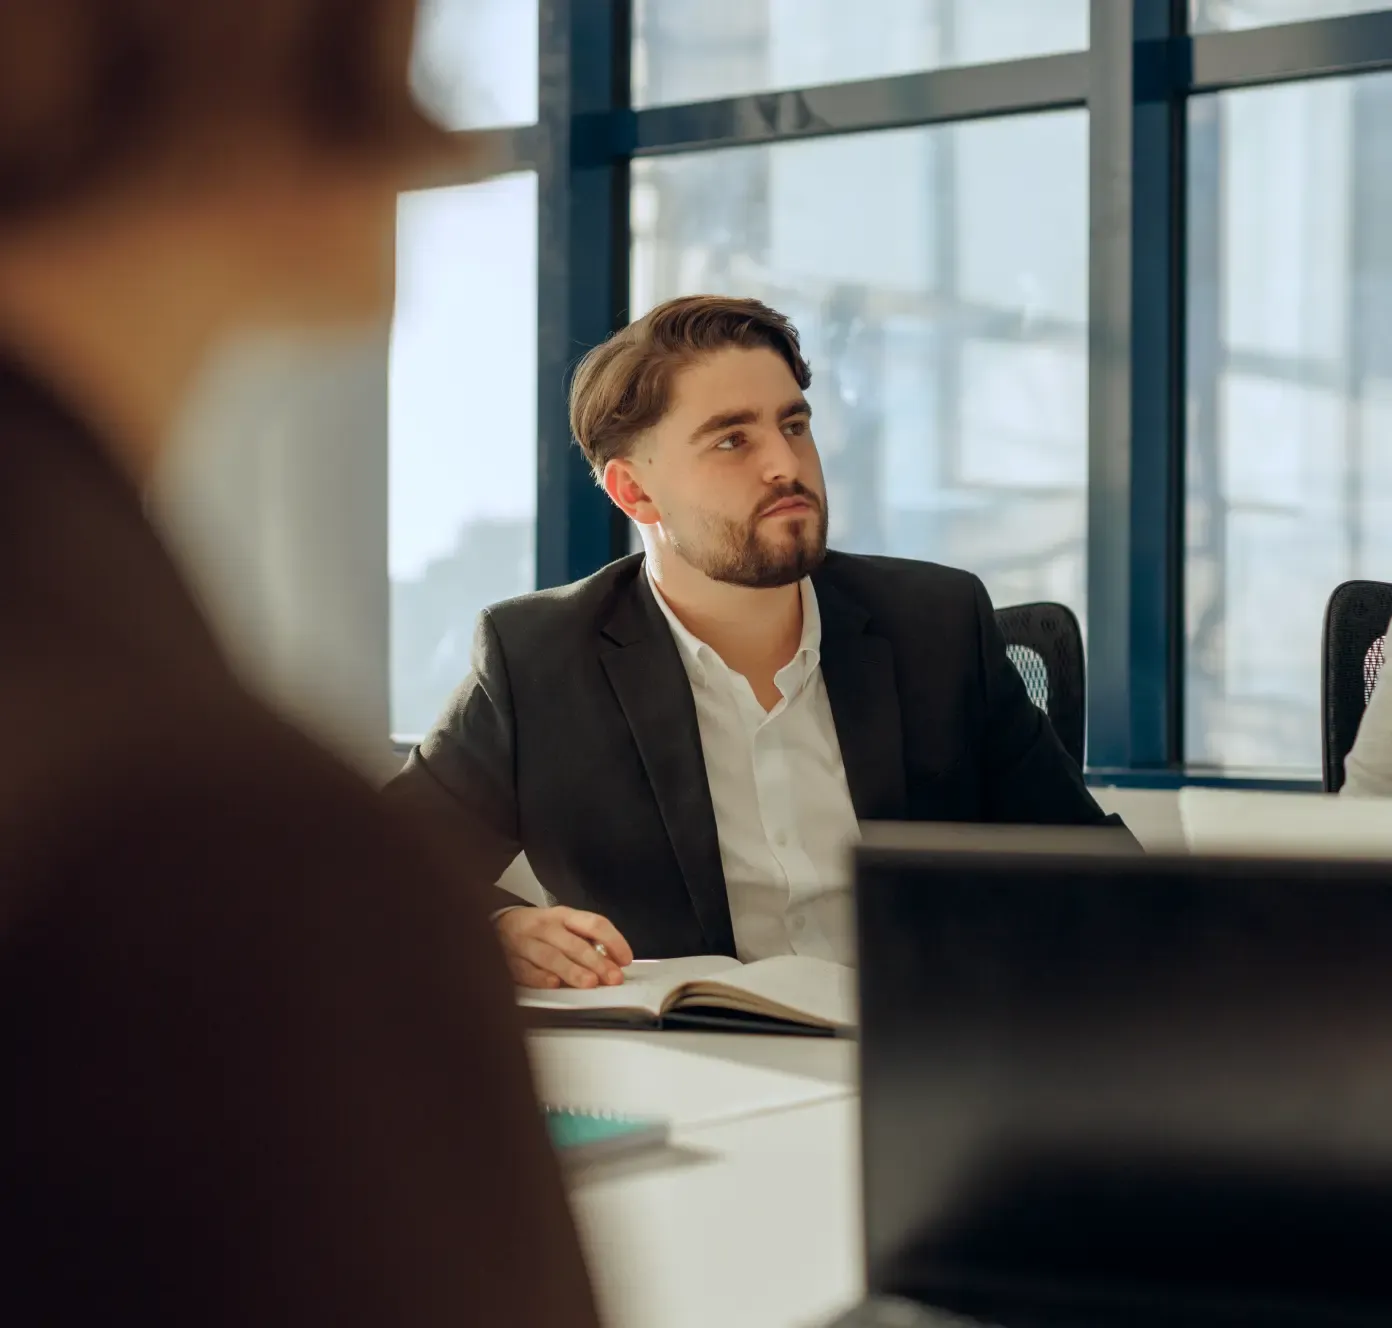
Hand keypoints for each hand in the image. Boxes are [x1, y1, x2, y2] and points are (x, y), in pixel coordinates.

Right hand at [495, 907, 633, 988]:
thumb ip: (586, 943)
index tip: (625, 959)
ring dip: (572, 971)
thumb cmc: (540, 929)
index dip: (613, 941)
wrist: (499, 924)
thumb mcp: (564, 926)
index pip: (594, 924)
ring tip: (589, 983)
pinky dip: (540, 978)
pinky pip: (526, 970)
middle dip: (596, 962)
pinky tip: (553, 984)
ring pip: (551, 957)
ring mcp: (526, 943)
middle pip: (574, 944)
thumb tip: (612, 965)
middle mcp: (546, 927)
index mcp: (564, 916)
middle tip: (612, 978)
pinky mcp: (510, 959)